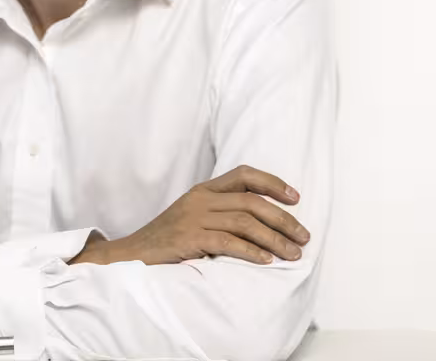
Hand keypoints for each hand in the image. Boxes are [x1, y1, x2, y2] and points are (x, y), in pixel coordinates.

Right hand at [69, 164, 309, 265]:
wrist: (132, 255)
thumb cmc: (168, 241)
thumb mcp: (193, 217)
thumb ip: (221, 213)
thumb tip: (264, 222)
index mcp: (203, 190)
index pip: (243, 175)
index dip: (273, 183)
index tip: (296, 198)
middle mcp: (200, 199)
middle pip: (251, 202)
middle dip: (283, 219)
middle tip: (303, 237)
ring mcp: (193, 218)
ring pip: (245, 222)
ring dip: (275, 239)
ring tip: (293, 254)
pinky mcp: (188, 238)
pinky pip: (228, 242)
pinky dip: (251, 252)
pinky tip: (266, 261)